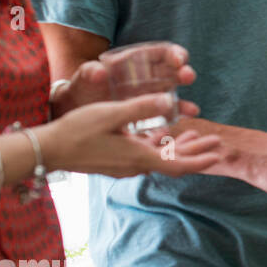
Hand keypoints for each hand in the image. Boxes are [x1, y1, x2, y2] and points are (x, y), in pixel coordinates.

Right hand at [41, 93, 221, 177]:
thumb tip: (170, 100)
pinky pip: (143, 154)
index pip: (178, 165)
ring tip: (196, 135)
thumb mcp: (112, 114)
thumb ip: (142, 107)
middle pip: (173, 161)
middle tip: (216, 140)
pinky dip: (158, 145)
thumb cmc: (78, 131)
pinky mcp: (114, 160)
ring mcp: (124, 165)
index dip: (200, 160)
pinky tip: (163, 132)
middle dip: (196, 151)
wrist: (47, 149)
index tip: (218, 153)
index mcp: (138, 157)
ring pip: (159, 157)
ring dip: (178, 146)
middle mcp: (134, 165)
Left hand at [51, 43, 197, 116]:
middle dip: (182, 72)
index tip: (179, 59)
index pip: (158, 52)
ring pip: (171, 92)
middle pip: (170, 71)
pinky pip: (166, 110)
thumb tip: (99, 71)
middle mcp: (146, 75)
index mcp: (133, 62)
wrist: (75, 110)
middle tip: (188, 76)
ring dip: (183, 98)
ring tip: (192, 109)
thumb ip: (88, 72)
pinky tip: (187, 117)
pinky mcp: (148, 109)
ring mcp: (148, 93)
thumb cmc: (79, 89)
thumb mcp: (81, 79)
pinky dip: (177, 113)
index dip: (172, 53)